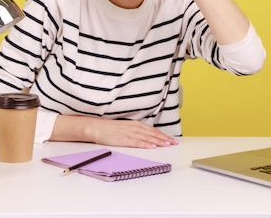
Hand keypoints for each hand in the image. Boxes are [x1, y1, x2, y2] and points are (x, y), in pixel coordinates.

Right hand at [52, 115, 178, 148]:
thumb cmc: (110, 129)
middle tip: (174, 143)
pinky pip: (137, 142)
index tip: (171, 139)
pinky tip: (152, 146)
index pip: (152, 130)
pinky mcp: (123, 139)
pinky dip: (145, 144)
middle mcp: (134, 128)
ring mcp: (129, 133)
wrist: (96, 127)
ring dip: (158, 141)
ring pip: (147, 138)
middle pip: (152, 134)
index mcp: (135, 124)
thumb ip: (135, 131)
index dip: (163, 135)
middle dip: (164, 138)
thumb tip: (146, 136)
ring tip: (167, 145)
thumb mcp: (125, 127)